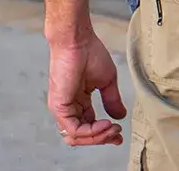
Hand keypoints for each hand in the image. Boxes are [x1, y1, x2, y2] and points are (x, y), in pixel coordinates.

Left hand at [46, 30, 126, 146]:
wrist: (77, 40)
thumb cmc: (90, 53)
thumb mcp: (106, 81)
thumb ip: (111, 100)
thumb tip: (119, 116)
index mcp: (79, 101)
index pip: (90, 127)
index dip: (105, 134)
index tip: (119, 135)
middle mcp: (69, 108)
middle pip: (83, 136)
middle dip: (102, 139)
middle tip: (117, 134)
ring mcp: (62, 108)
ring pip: (76, 137)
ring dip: (97, 137)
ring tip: (112, 128)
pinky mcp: (59, 106)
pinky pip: (74, 129)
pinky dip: (91, 131)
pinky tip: (105, 123)